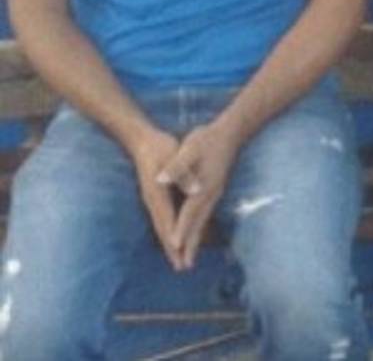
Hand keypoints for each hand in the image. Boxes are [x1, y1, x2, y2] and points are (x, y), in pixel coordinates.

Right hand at [127, 127, 184, 269]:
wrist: (141, 140)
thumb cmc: (159, 147)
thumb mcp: (173, 155)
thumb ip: (182, 173)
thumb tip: (194, 188)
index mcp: (158, 194)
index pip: (169, 221)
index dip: (176, 238)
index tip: (182, 256)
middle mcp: (153, 202)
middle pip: (164, 230)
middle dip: (173, 250)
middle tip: (182, 268)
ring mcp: (153, 201)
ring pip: (163, 228)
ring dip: (171, 245)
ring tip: (179, 261)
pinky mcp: (156, 198)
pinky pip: (164, 221)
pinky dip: (170, 233)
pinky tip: (176, 241)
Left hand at [157, 121, 243, 269]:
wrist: (230, 132)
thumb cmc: (207, 139)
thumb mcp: (189, 149)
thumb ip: (177, 167)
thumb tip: (162, 180)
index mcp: (202, 186)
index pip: (188, 213)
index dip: (180, 230)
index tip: (174, 248)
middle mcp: (210, 194)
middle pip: (198, 224)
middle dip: (190, 245)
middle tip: (184, 266)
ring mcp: (215, 194)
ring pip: (203, 222)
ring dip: (195, 241)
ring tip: (189, 258)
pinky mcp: (215, 191)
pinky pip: (205, 216)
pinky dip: (199, 229)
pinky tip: (197, 235)